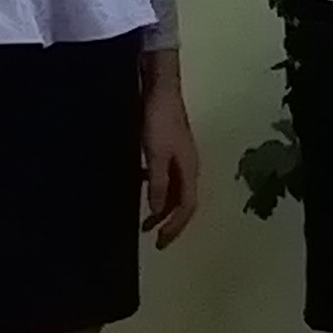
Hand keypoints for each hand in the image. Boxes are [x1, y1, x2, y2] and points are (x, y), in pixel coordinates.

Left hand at [139, 70, 201, 248]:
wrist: (160, 87)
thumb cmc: (158, 121)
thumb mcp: (155, 154)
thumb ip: (158, 183)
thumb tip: (159, 210)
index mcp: (190, 169)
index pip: (187, 207)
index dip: (175, 228)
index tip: (160, 244)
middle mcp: (189, 165)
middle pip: (183, 201)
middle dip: (170, 221)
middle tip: (152, 237)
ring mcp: (181, 156)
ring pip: (175, 190)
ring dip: (162, 206)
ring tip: (145, 219)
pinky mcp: (170, 146)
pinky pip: (166, 176)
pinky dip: (157, 187)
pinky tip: (142, 186)